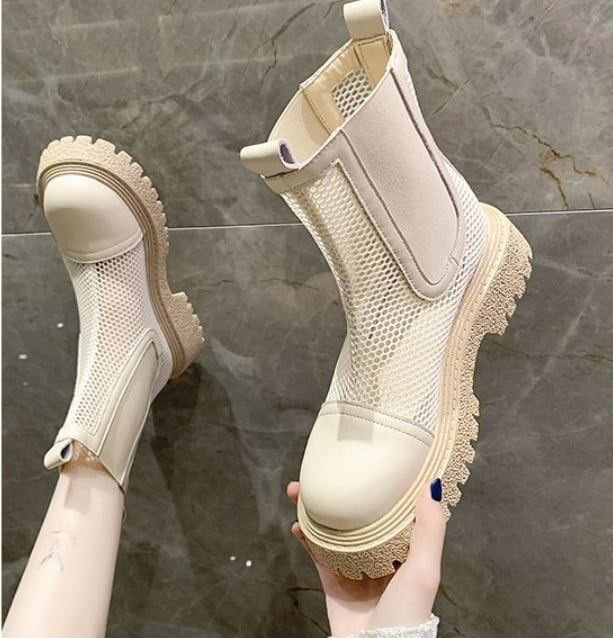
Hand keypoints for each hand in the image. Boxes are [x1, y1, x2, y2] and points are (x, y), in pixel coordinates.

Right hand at [287, 480, 445, 637]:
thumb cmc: (406, 615)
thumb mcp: (425, 568)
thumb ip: (430, 528)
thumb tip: (432, 484)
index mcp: (404, 549)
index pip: (393, 508)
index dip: (379, 484)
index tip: (366, 460)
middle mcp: (379, 555)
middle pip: (358, 514)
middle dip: (341, 492)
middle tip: (322, 472)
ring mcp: (354, 567)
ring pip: (333, 529)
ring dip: (317, 510)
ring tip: (300, 492)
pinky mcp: (333, 581)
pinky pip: (317, 553)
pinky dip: (306, 537)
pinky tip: (297, 525)